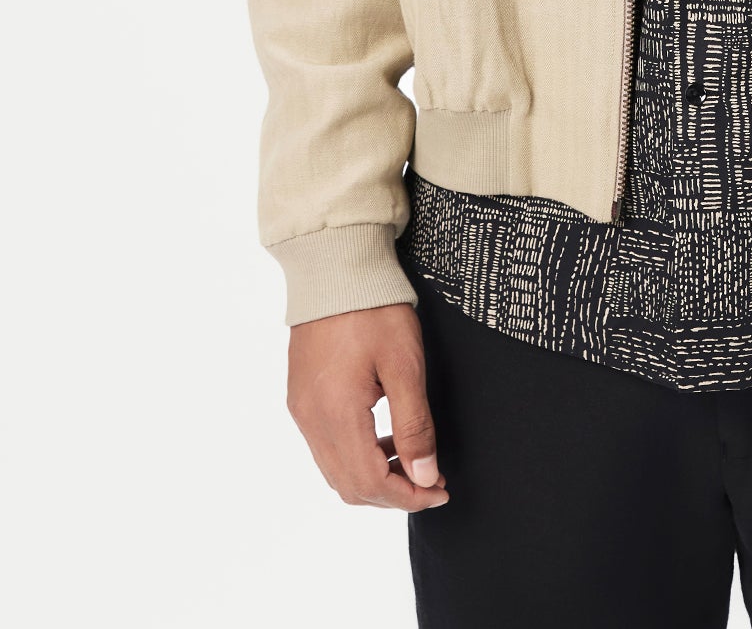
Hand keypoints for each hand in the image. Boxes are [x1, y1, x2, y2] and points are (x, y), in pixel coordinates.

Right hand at [286, 301, 449, 510]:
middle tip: (431, 480)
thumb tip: (425, 477)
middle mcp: (310, 419)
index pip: (371, 483)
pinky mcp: (299, 397)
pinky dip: (355, 456)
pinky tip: (382, 436)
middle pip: (349, 486)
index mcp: (335, 414)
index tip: (440, 490)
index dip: (409, 496)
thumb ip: (414, 426)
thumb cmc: (374, 309)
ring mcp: (301, 409)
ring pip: (335, 471)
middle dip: (393, 493)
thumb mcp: (405, 365)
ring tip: (411, 458)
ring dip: (374, 477)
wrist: (335, 266)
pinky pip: (325, 448)